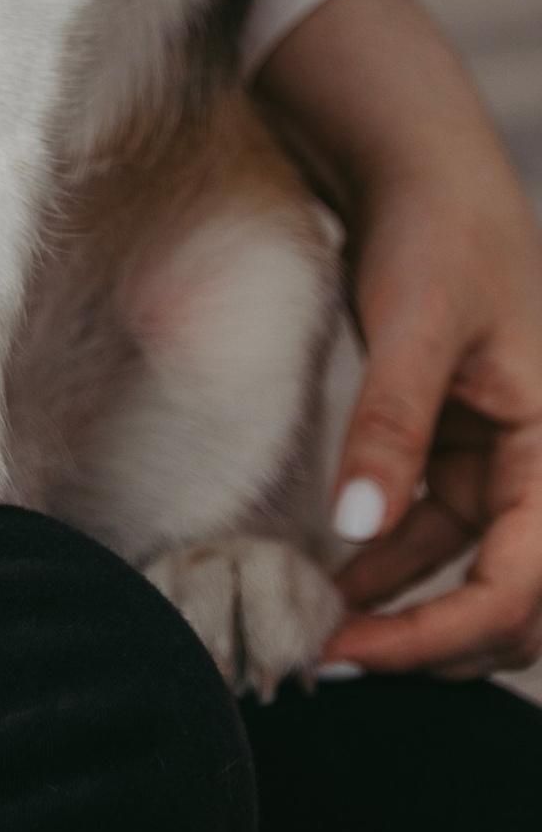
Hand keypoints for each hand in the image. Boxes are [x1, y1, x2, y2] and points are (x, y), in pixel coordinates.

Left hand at [255, 0, 541, 675]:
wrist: (422, 175)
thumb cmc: (437, 235)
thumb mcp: (412, 323)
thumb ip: (388, 423)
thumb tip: (357, 530)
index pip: (521, 589)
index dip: (445, 639)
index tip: (353, 651)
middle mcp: (537, 473)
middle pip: (509, 609)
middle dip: (428, 646)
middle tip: (324, 657)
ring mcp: (497, 471)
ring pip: (464, 583)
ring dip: (402, 616)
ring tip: (312, 632)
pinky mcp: (454, 459)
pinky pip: (429, 542)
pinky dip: (384, 570)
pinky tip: (326, 582)